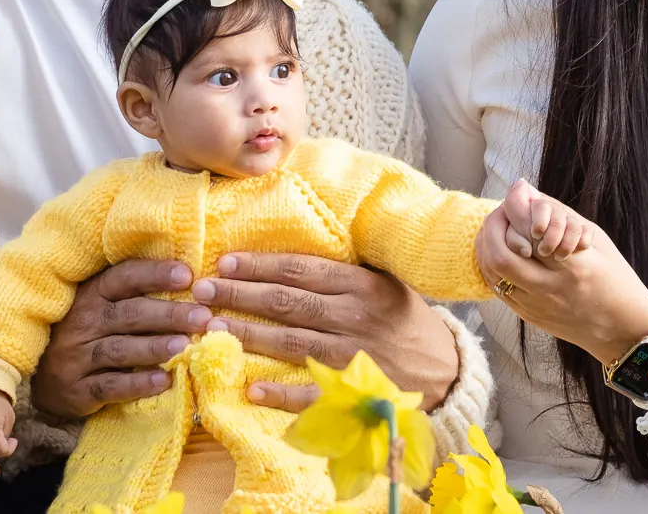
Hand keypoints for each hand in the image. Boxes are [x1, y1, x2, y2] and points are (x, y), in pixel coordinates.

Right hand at [29, 259, 211, 417]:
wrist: (44, 377)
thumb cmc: (86, 332)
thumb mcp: (101, 305)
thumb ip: (134, 293)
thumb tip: (189, 278)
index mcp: (92, 294)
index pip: (125, 277)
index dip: (156, 274)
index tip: (188, 275)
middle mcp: (83, 322)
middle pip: (130, 314)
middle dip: (168, 314)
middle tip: (202, 316)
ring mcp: (77, 356)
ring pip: (121, 349)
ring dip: (155, 347)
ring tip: (186, 346)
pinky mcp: (78, 389)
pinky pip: (110, 386)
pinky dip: (138, 384)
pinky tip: (163, 381)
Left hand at [192, 253, 461, 412]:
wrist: (445, 370)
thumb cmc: (404, 320)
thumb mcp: (383, 283)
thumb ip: (342, 270)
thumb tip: (287, 256)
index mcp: (361, 285)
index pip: (300, 270)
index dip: (259, 266)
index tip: (224, 262)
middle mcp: (353, 317)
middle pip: (286, 303)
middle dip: (239, 295)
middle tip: (202, 289)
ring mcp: (352, 356)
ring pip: (289, 342)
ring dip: (247, 335)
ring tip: (211, 327)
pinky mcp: (353, 393)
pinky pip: (310, 392)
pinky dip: (280, 391)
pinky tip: (250, 386)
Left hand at [477, 179, 647, 367]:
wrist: (622, 329)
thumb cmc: (616, 278)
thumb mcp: (598, 241)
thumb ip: (561, 215)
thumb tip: (524, 189)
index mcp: (574, 267)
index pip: (529, 232)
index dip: (514, 208)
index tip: (515, 195)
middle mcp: (551, 289)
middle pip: (502, 256)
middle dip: (493, 227)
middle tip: (501, 211)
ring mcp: (536, 306)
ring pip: (493, 274)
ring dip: (487, 245)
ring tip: (496, 227)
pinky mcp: (528, 316)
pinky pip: (496, 288)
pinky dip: (490, 265)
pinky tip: (496, 250)